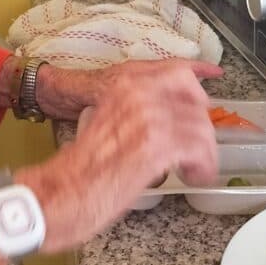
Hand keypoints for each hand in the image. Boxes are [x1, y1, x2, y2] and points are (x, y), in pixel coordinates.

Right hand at [15, 61, 219, 252]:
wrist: (61, 191)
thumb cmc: (79, 167)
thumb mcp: (107, 122)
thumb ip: (135, 113)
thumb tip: (166, 120)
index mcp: (124, 84)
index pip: (179, 72)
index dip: (197, 91)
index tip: (204, 106)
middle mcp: (138, 94)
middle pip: (195, 100)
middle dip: (201, 127)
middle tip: (199, 148)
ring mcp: (149, 118)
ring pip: (200, 127)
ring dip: (204, 152)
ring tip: (195, 169)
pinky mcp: (157, 147)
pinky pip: (198, 150)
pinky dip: (202, 165)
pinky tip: (193, 175)